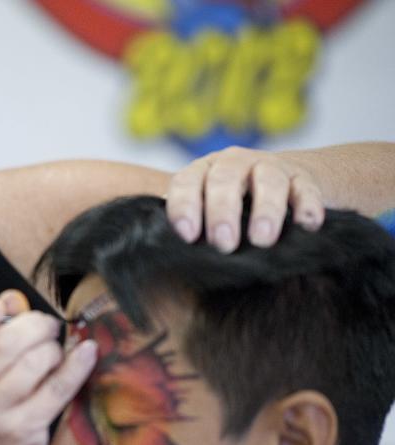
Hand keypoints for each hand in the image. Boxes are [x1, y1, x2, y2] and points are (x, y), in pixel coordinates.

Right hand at [0, 291, 97, 444]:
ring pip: (33, 362)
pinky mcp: (22, 431)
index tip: (2, 310)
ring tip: (53, 351)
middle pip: (2, 342)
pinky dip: (76, 365)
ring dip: (52, 348)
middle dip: (33, 325)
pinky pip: (57, 388)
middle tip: (44, 326)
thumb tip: (13, 300)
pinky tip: (86, 352)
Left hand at [167, 146, 324, 251]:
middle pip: (224, 180)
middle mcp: (234, 163)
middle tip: (223, 244)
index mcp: (203, 171)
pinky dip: (307, 206)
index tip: (187, 235)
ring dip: (265, 210)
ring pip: (267, 181)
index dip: (184, 206)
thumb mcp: (209, 210)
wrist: (289, 182)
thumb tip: (164, 253)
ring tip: (262, 239)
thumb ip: (190, 224)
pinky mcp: (303, 177)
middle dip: (222, 211)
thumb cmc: (237, 205)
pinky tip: (307, 226)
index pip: (186, 183)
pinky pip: (306, 189)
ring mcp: (270, 167)